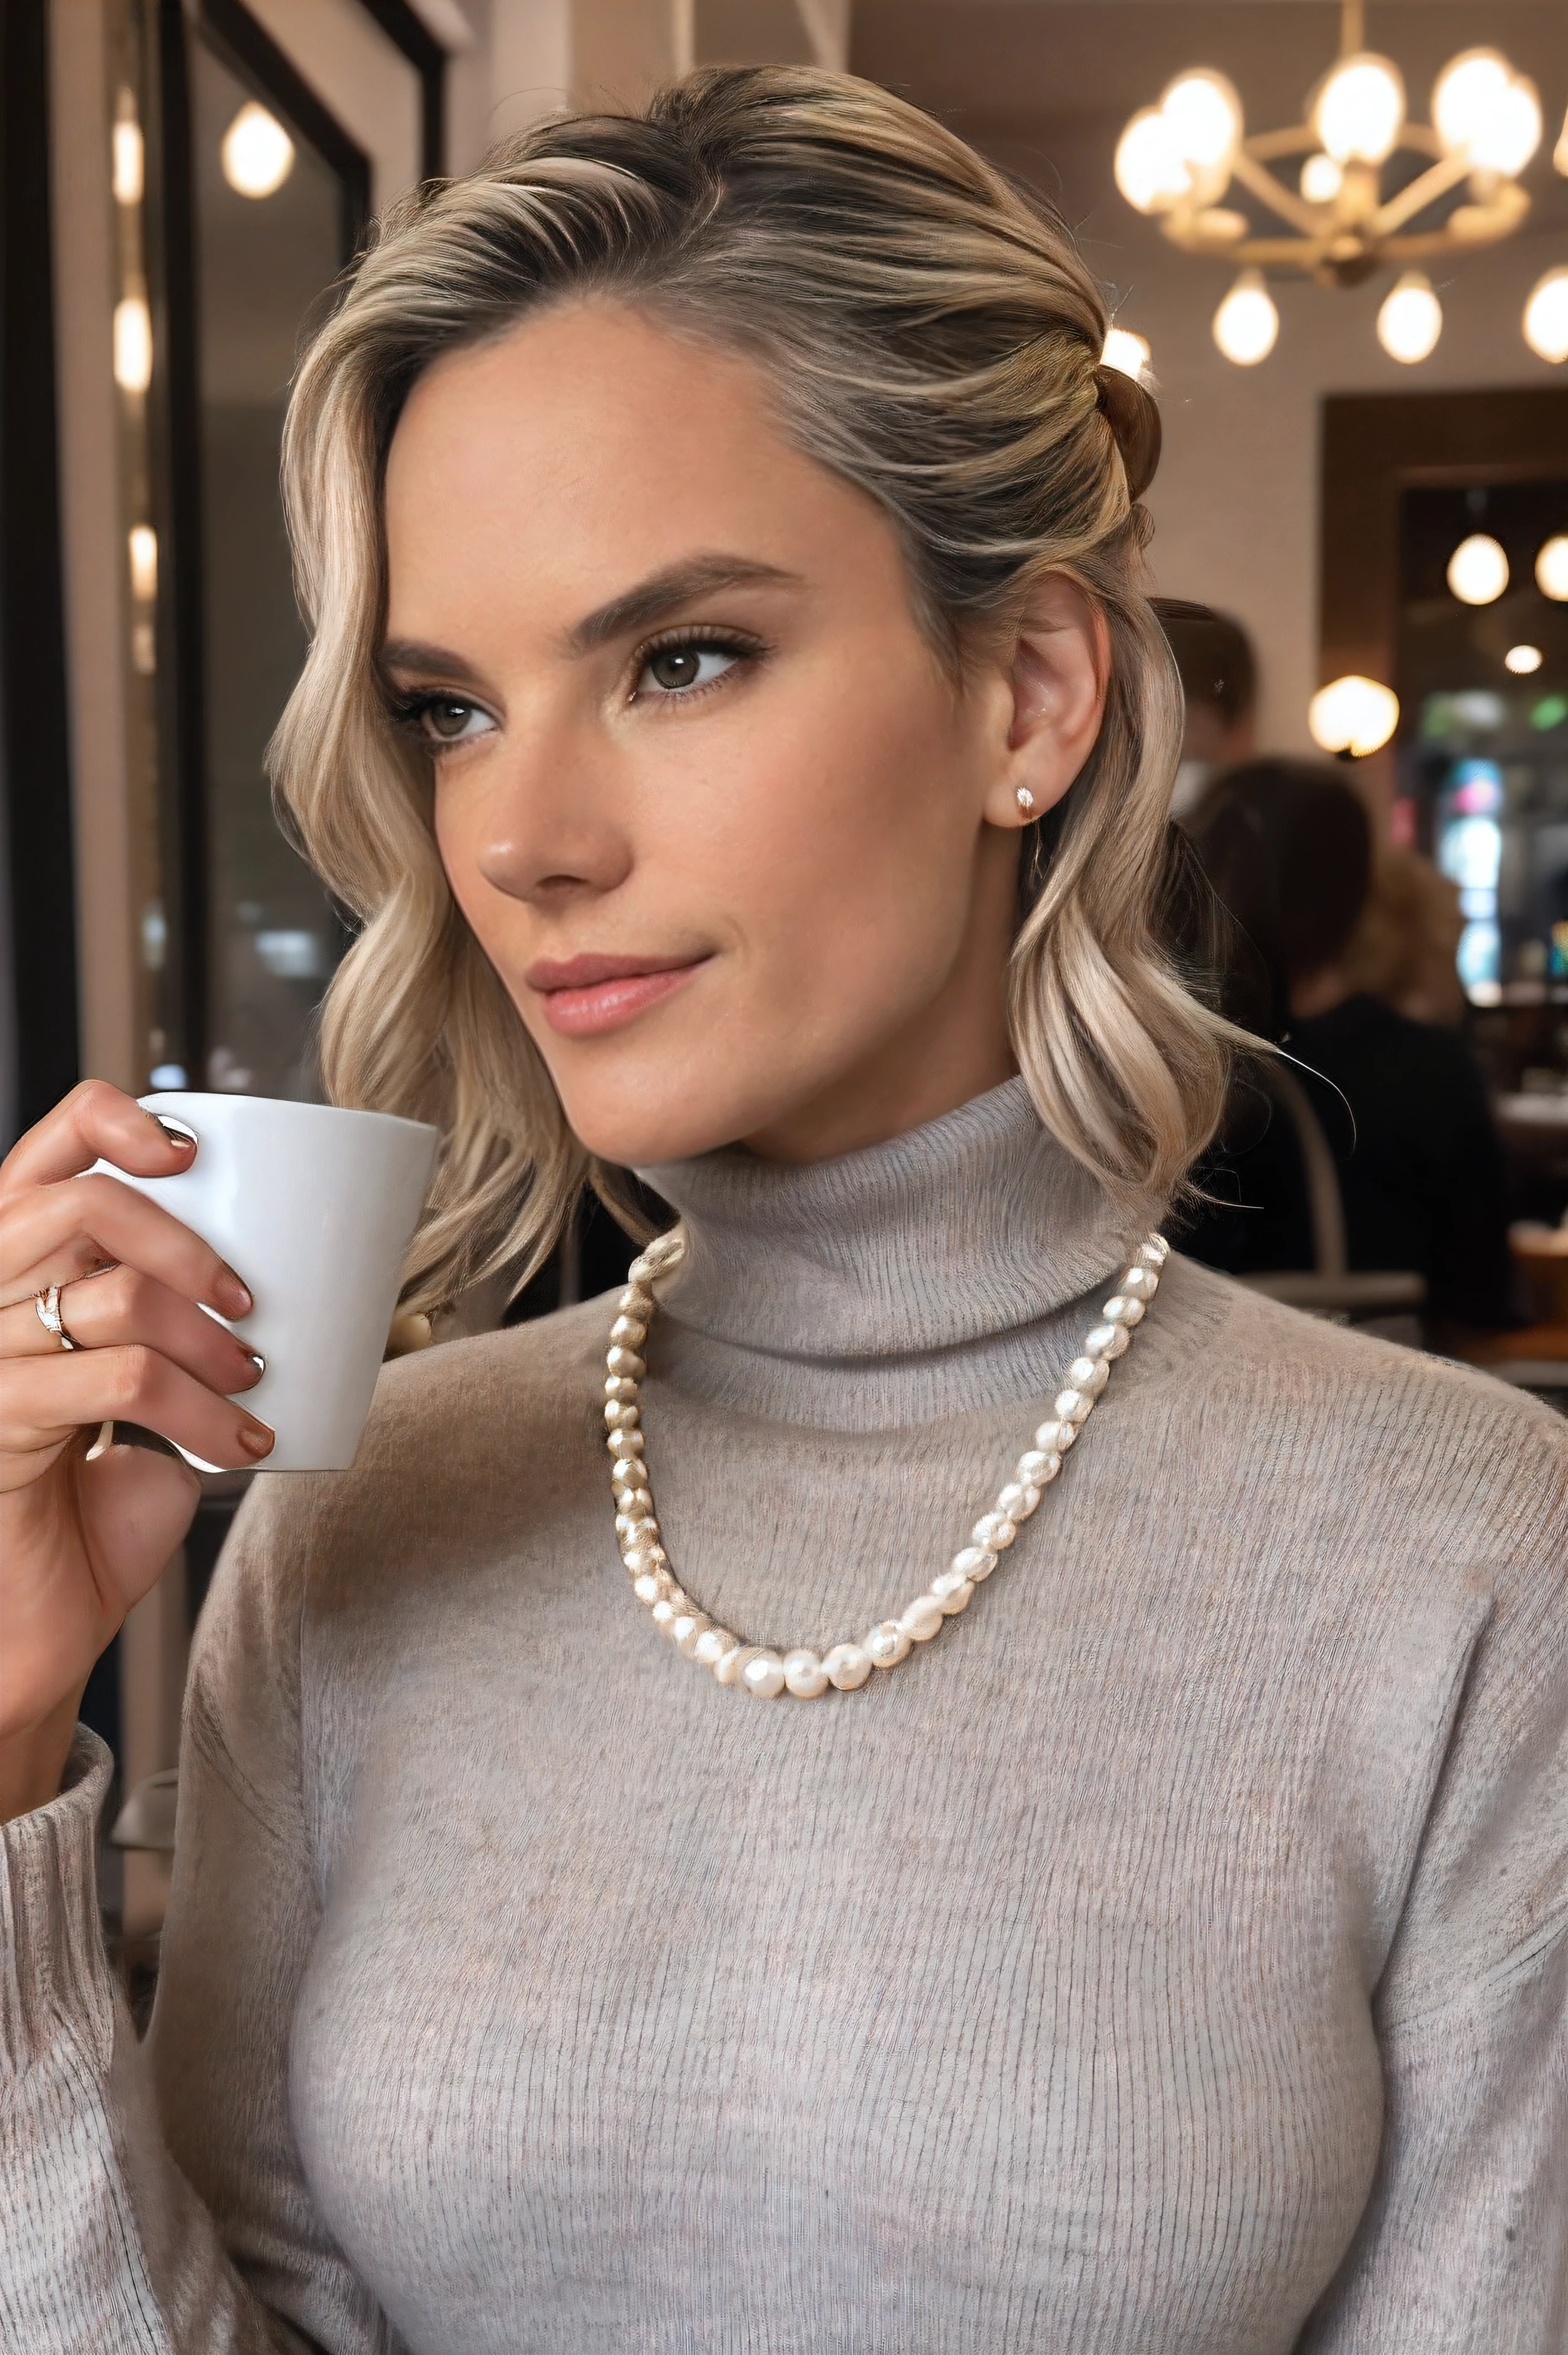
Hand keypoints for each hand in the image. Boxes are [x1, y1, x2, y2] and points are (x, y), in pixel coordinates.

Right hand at [0, 1082, 273, 1816]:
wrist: (40, 1625)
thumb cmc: (97, 1511)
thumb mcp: (155, 1398)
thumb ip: (198, 1335)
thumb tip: (332, 1297)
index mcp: (14, 1267)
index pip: (46, 1146)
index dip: (115, 1121)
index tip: (192, 1151)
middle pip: (83, 1206)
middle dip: (191, 1249)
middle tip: (247, 1307)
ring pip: (114, 1296)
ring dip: (209, 1342)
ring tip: (247, 1390)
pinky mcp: (1, 1422)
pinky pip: (122, 1382)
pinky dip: (203, 1412)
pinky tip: (237, 1449)